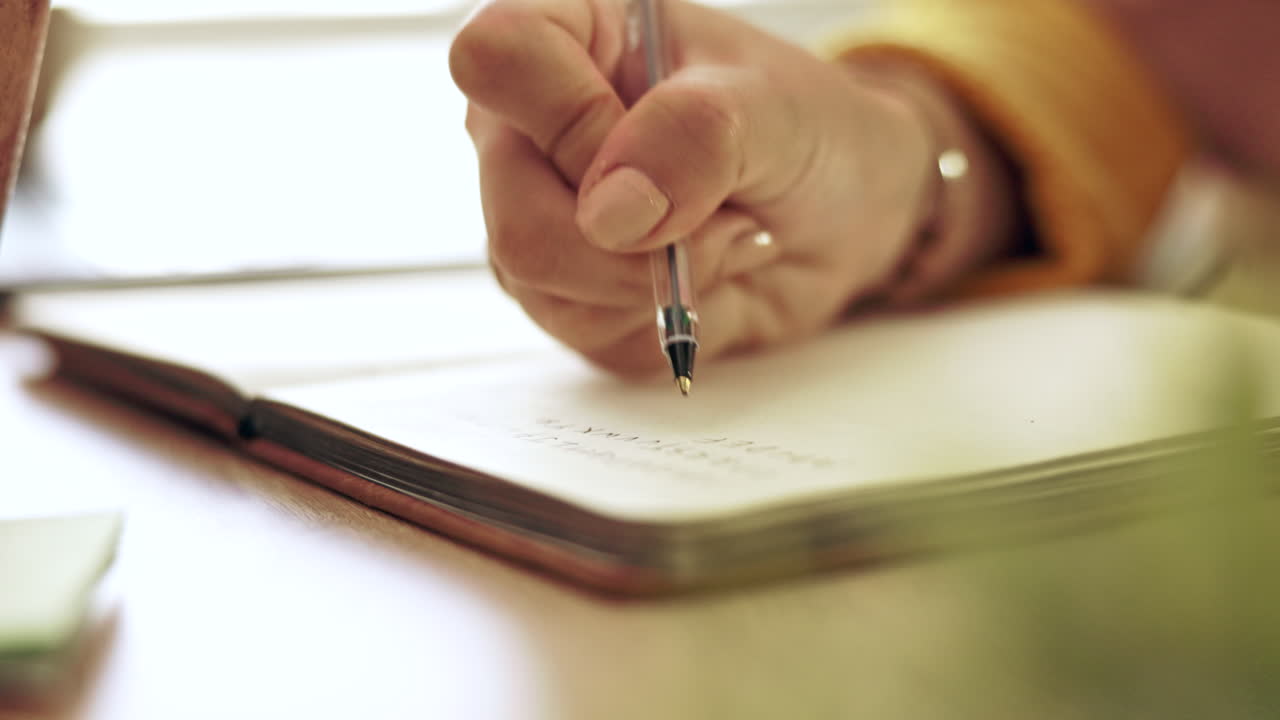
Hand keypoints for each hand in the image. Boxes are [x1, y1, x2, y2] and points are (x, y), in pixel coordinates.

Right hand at [450, 0, 938, 372]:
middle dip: (632, 239)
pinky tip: (702, 276)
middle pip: (513, 211)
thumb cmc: (809, 133)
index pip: (494, 57)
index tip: (648, 137)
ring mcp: (536, 216)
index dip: (569, 119)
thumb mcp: (775, 110)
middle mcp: (531, 128)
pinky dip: (663, 317)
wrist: (845, 217)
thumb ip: (695, 134)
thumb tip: (610, 210)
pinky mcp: (565, 295)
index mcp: (568, 38)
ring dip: (656, 279)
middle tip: (718, 210)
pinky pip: (586, 334)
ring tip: (719, 235)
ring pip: (540, 282)